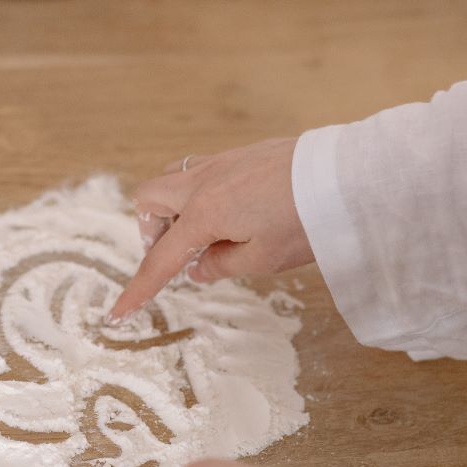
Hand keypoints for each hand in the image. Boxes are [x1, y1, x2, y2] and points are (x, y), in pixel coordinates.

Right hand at [108, 138, 312, 320]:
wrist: (348, 176)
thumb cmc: (307, 222)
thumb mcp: (264, 260)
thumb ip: (222, 264)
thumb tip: (197, 267)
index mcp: (204, 214)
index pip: (160, 258)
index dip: (138, 289)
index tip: (118, 313)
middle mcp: (205, 182)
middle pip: (150, 198)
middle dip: (150, 228)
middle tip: (175, 254)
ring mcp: (224, 161)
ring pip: (175, 177)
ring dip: (175, 207)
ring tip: (205, 234)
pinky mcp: (246, 153)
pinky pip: (205, 170)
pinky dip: (203, 194)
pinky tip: (234, 213)